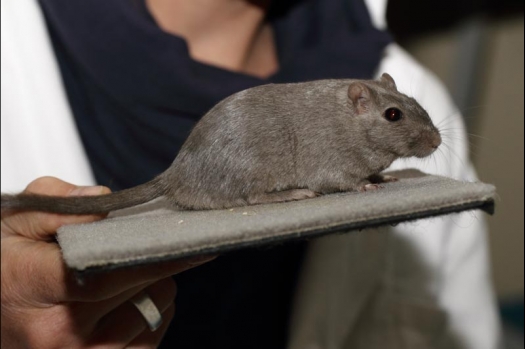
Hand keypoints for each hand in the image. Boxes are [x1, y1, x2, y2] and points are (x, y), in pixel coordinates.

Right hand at [1, 177, 215, 347]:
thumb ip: (56, 204)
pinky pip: (155, 331)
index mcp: (33, 289)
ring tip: (122, 275)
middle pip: (139, 284)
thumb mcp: (14, 224)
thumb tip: (103, 198)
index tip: (190, 239)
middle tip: (132, 244)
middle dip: (148, 255)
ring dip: (152, 282)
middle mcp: (60, 333)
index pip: (106, 273)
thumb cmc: (8, 270)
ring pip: (155, 305)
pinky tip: (127, 300)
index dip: (153, 255)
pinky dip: (152, 309)